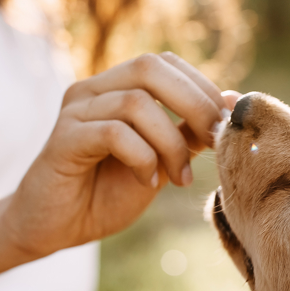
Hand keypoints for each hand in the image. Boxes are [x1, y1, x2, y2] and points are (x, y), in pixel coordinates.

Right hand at [2, 53, 229, 258]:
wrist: (56, 227)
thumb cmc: (107, 193)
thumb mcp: (161, 160)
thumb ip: (189, 132)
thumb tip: (233, 103)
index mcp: (117, 87)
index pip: (166, 63)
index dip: (202, 89)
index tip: (224, 127)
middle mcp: (94, 89)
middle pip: (151, 67)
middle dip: (193, 104)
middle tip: (212, 143)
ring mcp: (76, 110)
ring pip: (136, 103)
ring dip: (170, 144)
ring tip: (178, 178)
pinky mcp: (63, 138)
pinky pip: (114, 133)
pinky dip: (142, 158)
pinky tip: (146, 182)